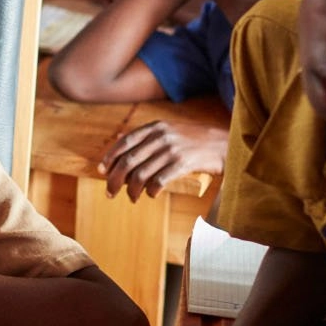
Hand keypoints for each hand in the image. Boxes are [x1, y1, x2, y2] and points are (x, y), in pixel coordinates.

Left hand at [99, 119, 227, 200]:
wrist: (224, 144)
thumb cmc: (193, 140)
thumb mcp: (168, 130)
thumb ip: (145, 135)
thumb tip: (118, 139)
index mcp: (155, 127)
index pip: (124, 143)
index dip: (109, 158)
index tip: (101, 171)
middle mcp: (161, 136)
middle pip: (128, 161)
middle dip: (115, 179)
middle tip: (110, 192)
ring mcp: (172, 149)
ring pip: (141, 174)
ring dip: (132, 190)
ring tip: (132, 198)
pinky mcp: (184, 163)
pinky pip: (159, 181)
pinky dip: (151, 191)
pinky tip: (151, 195)